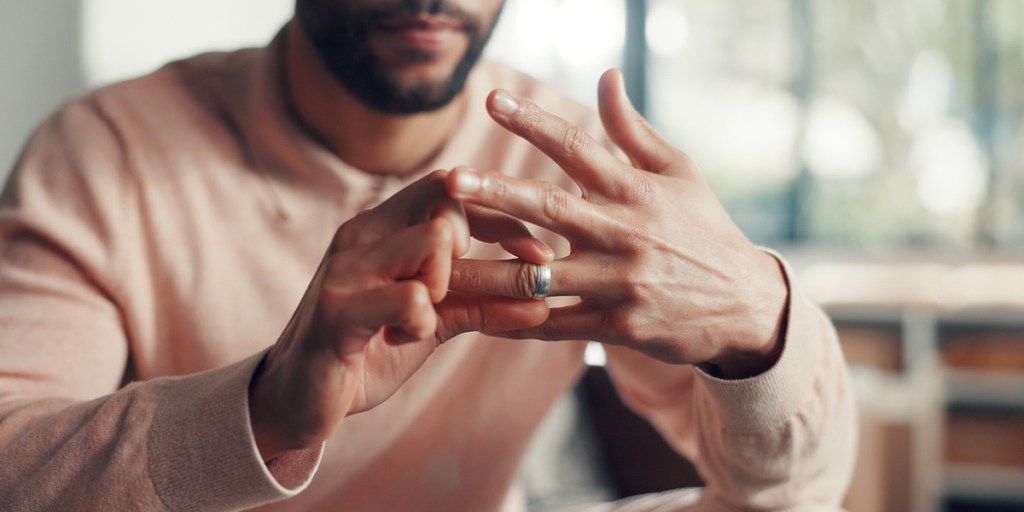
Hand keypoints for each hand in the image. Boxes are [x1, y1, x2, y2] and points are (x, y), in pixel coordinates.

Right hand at [249, 171, 550, 460]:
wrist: (300, 400)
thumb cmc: (369, 352)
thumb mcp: (433, 322)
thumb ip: (479, 303)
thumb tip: (542, 301)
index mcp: (382, 228)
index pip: (452, 192)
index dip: (504, 218)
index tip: (541, 255)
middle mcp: (362, 234)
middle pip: (446, 203)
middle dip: (481, 250)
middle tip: (475, 292)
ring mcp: (347, 268)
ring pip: (433, 242)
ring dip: (448, 288)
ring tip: (423, 322)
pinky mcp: (338, 310)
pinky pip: (411, 298)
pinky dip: (424, 324)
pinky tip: (405, 340)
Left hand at [445, 70, 788, 378]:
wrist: (745, 305)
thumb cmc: (705, 230)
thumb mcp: (679, 173)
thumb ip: (632, 130)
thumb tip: (604, 77)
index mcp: (637, 191)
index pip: (579, 148)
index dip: (534, 122)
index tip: (492, 100)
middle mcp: (626, 234)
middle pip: (551, 209)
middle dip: (497, 194)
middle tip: (450, 182)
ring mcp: (620, 284)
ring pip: (542, 277)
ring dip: (487, 272)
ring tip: (439, 266)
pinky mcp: (619, 326)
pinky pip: (557, 325)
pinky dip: (516, 323)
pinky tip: (476, 317)